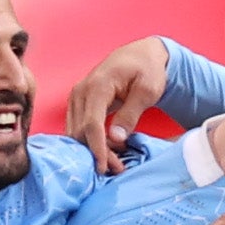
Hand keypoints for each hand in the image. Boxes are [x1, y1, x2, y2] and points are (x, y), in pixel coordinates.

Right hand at [64, 36, 173, 175]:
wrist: (140, 55)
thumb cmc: (147, 70)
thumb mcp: (147, 91)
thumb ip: (131, 114)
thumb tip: (116, 138)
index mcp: (98, 85)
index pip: (91, 124)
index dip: (97, 148)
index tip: (105, 168)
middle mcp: (81, 91)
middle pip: (80, 131)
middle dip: (96, 153)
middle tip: (118, 169)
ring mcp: (76, 97)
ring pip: (76, 132)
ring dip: (92, 149)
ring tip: (116, 162)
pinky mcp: (78, 103)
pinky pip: (78, 127)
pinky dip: (90, 141)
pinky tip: (109, 148)